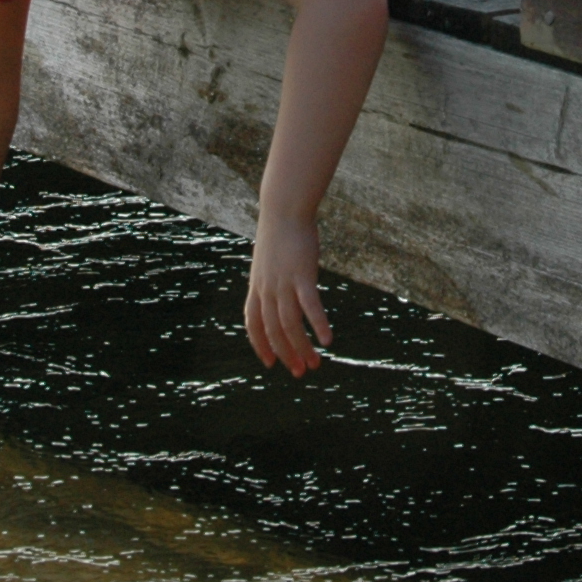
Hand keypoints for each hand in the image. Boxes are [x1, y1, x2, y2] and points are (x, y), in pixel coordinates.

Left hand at [244, 214, 333, 376]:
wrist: (284, 209)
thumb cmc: (280, 234)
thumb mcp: (269, 261)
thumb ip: (271, 279)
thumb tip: (276, 291)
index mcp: (257, 287)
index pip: (253, 324)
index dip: (260, 345)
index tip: (270, 363)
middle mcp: (266, 289)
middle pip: (273, 330)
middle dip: (286, 354)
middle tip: (300, 371)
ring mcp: (283, 283)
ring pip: (290, 325)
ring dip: (302, 347)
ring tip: (315, 363)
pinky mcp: (302, 275)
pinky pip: (310, 307)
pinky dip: (318, 325)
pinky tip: (328, 340)